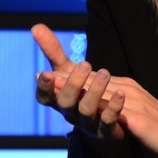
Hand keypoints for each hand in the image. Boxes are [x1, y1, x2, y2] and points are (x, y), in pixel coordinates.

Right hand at [31, 24, 125, 140]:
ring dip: (94, 92)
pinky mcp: (107, 131)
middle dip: (73, 83)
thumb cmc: (82, 91)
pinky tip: (121, 93)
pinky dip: (113, 108)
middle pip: (65, 102)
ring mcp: (88, 123)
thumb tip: (36, 27)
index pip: (45, 97)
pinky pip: (107, 122)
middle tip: (85, 64)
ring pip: (86, 111)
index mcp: (60, 98)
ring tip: (105, 74)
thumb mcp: (68, 71)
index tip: (44, 73)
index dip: (43, 87)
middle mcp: (71, 112)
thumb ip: (53, 51)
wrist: (106, 122)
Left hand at [31, 24, 157, 157]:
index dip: (70, 73)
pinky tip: (95, 109)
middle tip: (48, 75)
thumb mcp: (128, 109)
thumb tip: (89, 97)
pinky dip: (106, 109)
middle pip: (95, 81)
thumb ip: (109, 101)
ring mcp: (133, 103)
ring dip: (83, 89)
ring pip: (104, 93)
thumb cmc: (153, 125)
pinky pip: (119, 114)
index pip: (93, 76)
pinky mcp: (139, 120)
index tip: (48, 72)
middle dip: (70, 77)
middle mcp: (127, 90)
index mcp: (123, 87)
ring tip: (67, 88)